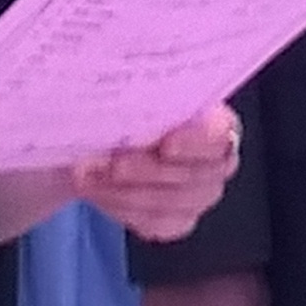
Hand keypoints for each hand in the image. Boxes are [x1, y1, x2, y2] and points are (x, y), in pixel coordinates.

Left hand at [73, 104, 241, 242]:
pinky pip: (156, 224)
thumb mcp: (135, 92)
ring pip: (170, 203)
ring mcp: (201, 195)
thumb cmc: (131, 108)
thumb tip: (124, 82)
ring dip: (124, 191)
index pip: (218, 135)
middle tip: (110, 162)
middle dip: (145, 170)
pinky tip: (97, 192)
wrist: (109, 138)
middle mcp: (217, 162)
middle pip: (192, 175)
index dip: (194, 142)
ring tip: (87, 176)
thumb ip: (140, 96)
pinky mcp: (179, 221)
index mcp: (218, 121)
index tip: (165, 145)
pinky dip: (122, 209)